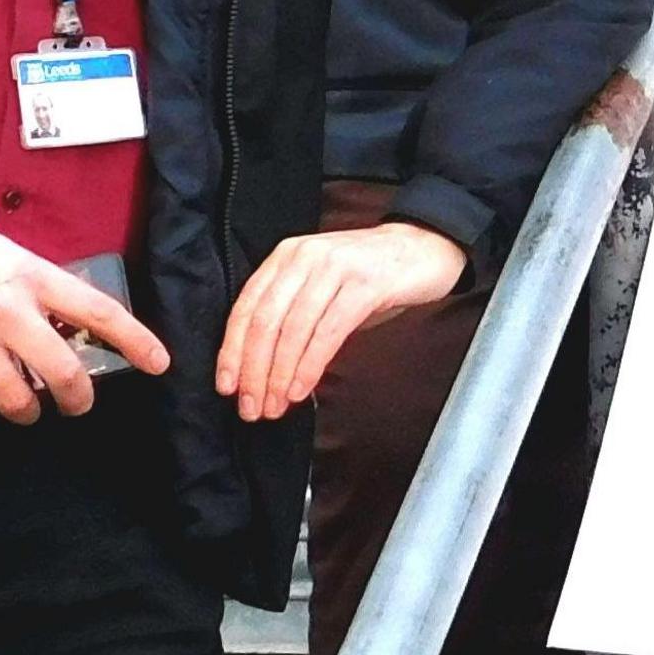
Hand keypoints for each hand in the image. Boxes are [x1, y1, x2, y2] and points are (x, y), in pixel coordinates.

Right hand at [0, 222, 168, 432]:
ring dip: (27, 413)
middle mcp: (8, 315)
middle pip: (64, 373)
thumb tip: (74, 322)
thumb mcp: (11, 255)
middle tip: (78, 404)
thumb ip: (42, 288)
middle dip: (78, 398)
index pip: (100, 312)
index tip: (159, 363)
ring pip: (19, 402)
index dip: (135, 341)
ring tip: (25, 408)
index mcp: (33, 279)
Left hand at [217, 221, 465, 422]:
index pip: (246, 308)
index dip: (232, 352)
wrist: (426, 247)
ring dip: (279, 375)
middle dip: (254, 371)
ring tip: (275, 406)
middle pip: (265, 321)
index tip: (227, 387)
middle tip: (251, 407)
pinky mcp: (366, 283)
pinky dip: (310, 365)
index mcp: (287, 257)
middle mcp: (305, 256)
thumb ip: (293, 316)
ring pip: (293, 329)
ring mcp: (335, 267)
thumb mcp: (322, 287)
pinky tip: (301, 388)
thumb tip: (262, 371)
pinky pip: (328, 331)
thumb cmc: (370, 275)